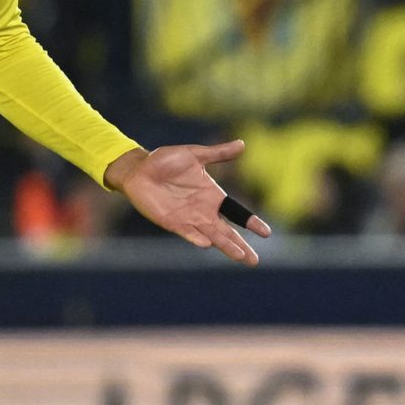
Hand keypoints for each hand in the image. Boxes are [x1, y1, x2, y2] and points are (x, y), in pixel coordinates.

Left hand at [106, 141, 271, 264]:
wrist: (138, 170)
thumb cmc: (165, 161)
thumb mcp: (195, 155)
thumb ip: (218, 153)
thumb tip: (243, 144)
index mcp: (213, 196)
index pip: (237, 212)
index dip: (251, 222)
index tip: (266, 233)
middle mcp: (205, 211)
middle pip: (228, 233)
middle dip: (241, 246)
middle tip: (254, 261)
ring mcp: (190, 219)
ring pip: (213, 237)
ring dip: (226, 246)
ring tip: (241, 257)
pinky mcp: (173, 223)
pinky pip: (189, 233)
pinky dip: (198, 238)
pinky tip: (209, 244)